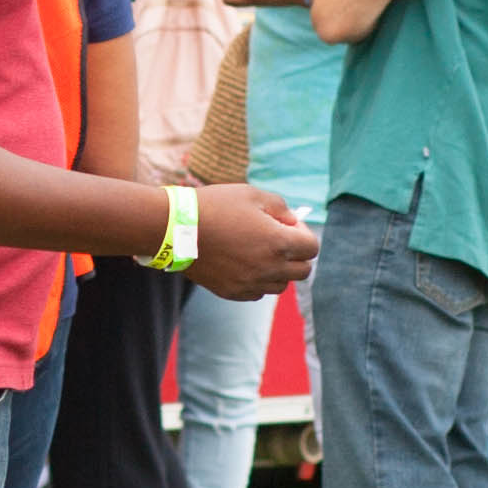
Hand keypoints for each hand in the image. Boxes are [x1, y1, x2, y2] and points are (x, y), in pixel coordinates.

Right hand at [185, 184, 319, 301]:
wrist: (175, 228)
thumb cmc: (215, 206)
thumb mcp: (253, 195)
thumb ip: (281, 208)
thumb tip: (293, 223)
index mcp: (278, 243)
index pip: (312, 248)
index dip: (304, 234)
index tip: (288, 225)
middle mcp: (268, 268)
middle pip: (303, 271)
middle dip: (297, 254)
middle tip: (278, 239)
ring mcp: (250, 283)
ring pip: (281, 285)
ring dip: (278, 270)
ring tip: (259, 252)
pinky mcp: (233, 292)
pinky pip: (258, 292)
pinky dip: (258, 280)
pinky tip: (244, 263)